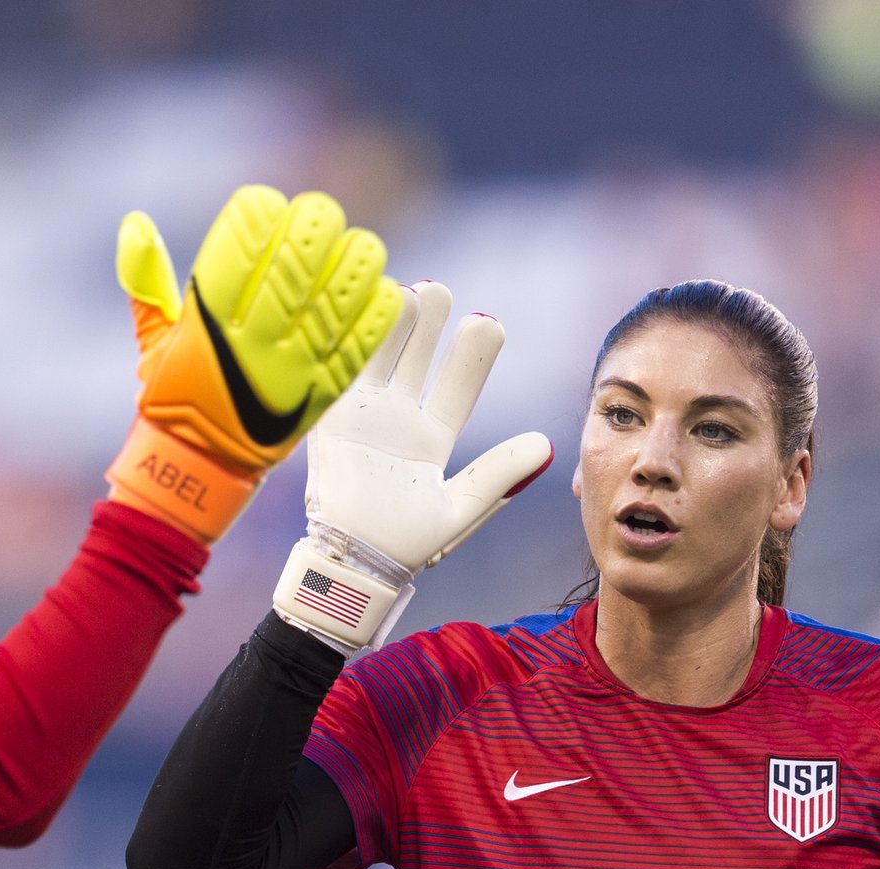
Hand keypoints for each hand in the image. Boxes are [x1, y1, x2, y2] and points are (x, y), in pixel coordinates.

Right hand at [105, 186, 404, 544]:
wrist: (200, 468)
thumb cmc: (176, 395)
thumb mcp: (154, 337)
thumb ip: (146, 278)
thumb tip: (135, 222)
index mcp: (207, 318)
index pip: (239, 243)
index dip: (258, 213)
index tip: (266, 206)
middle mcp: (251, 338)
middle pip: (297, 259)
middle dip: (313, 225)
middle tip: (321, 216)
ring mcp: (291, 365)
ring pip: (338, 294)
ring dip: (355, 260)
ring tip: (358, 247)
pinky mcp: (324, 392)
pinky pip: (363, 341)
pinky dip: (378, 310)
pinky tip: (381, 289)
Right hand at [270, 281, 553, 650]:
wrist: (355, 566)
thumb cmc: (408, 546)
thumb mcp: (462, 508)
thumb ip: (500, 474)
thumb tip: (549, 446)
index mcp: (432, 437)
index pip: (458, 386)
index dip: (471, 356)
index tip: (487, 322)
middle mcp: (399, 420)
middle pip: (416, 360)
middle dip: (426, 325)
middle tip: (439, 291)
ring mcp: (363, 418)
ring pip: (378, 359)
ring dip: (390, 325)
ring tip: (406, 291)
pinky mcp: (330, 423)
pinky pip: (338, 377)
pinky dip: (346, 346)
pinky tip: (356, 313)